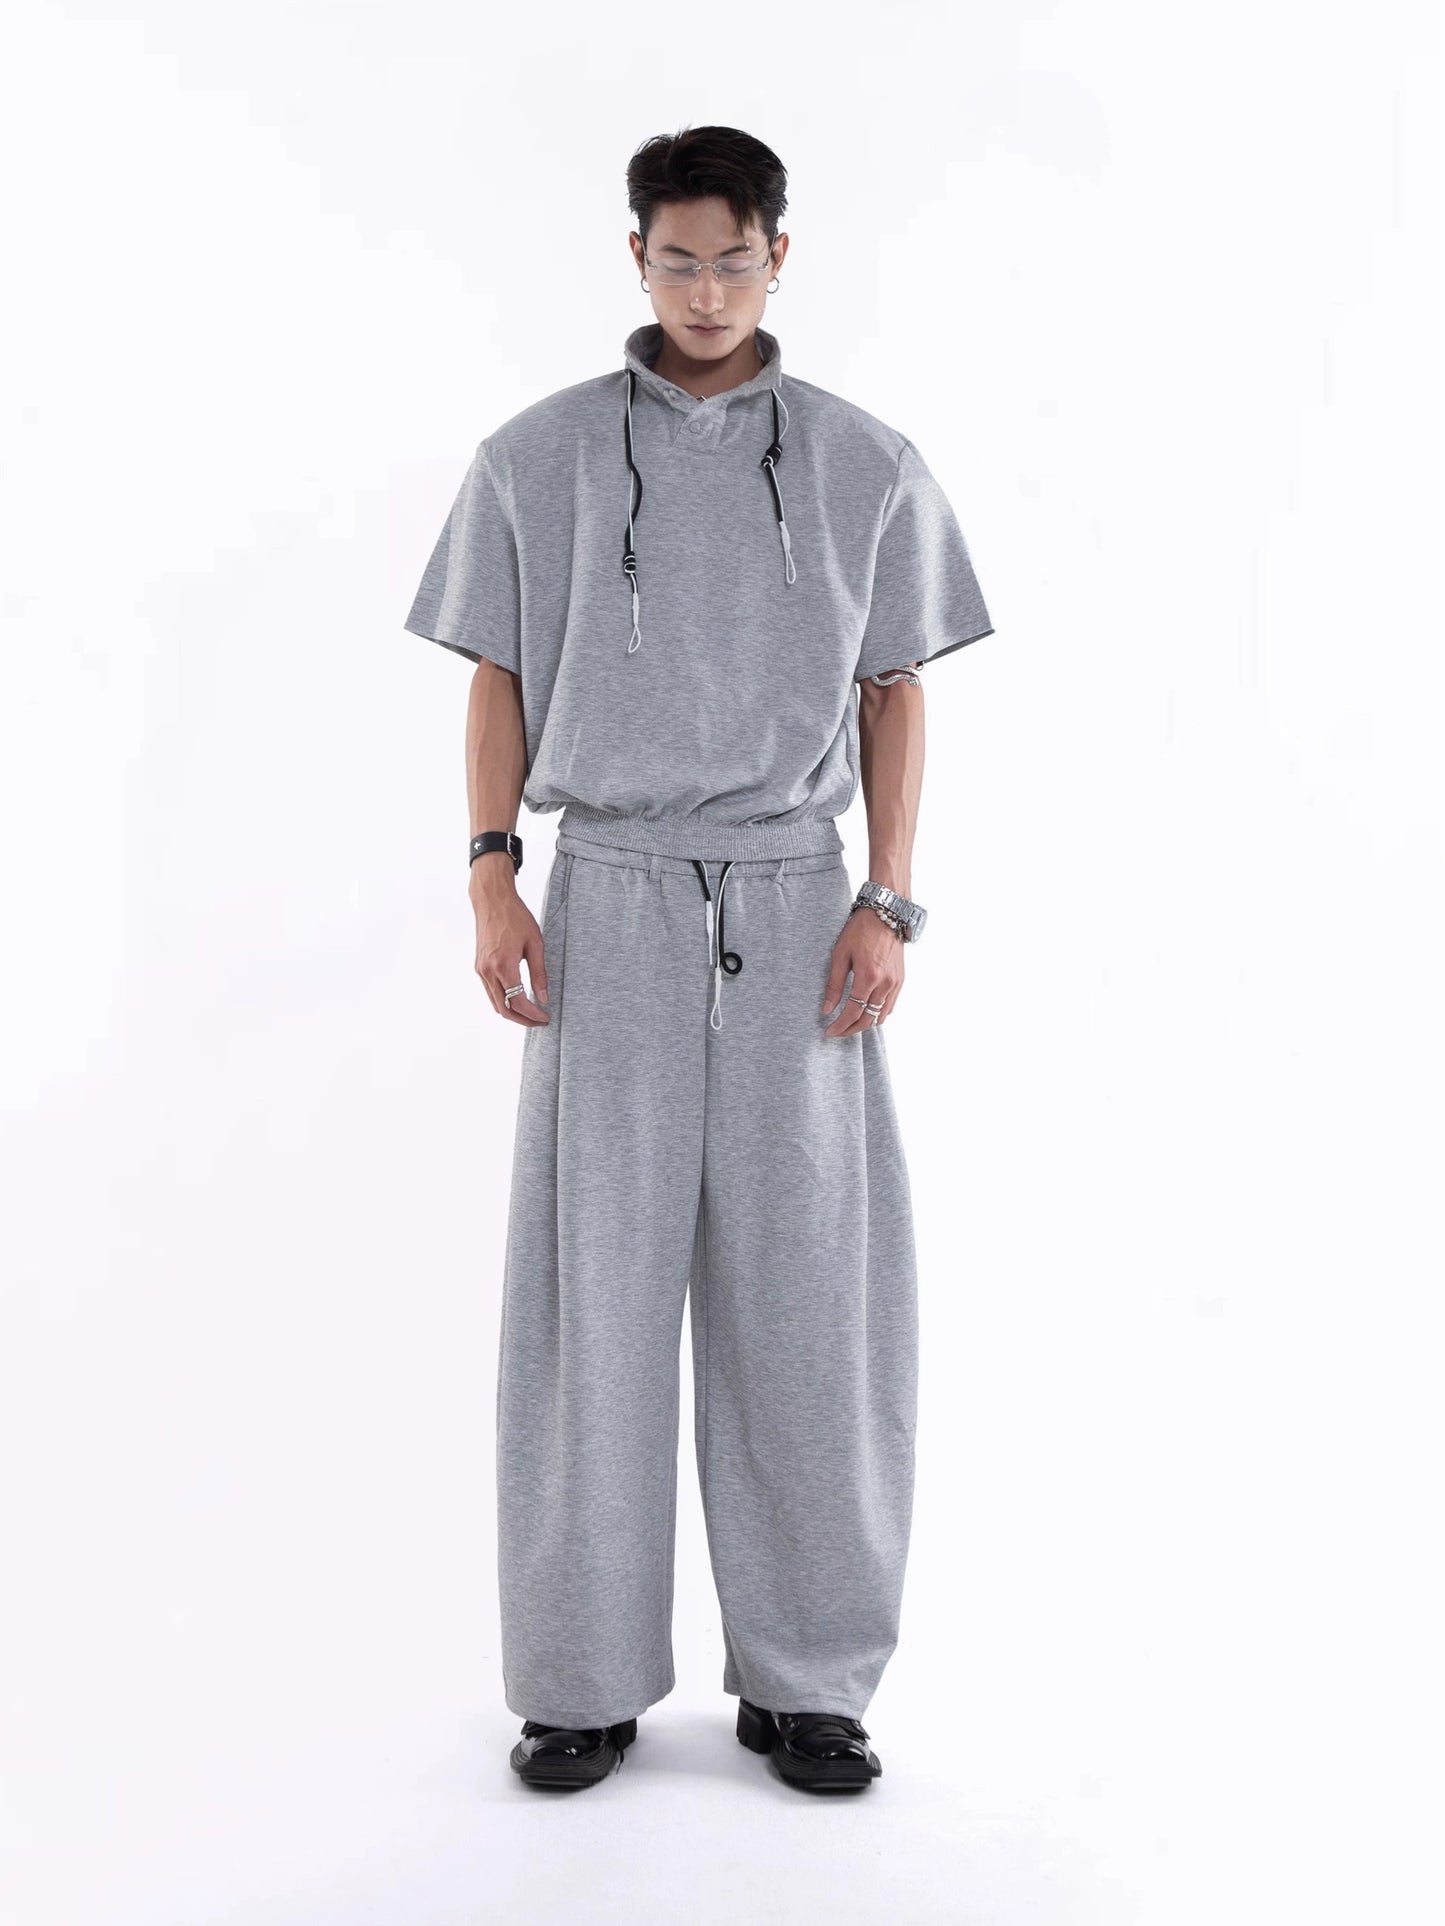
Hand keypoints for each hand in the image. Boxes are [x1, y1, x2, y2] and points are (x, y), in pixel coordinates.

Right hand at [470, 863, 550, 1024]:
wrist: (492, 900)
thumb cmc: (516, 917)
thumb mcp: (535, 944)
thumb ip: (539, 973)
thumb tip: (544, 998)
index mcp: (503, 965)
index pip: (518, 1002)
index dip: (533, 1014)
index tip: (546, 1017)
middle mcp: (487, 971)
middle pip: (503, 1009)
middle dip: (523, 1020)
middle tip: (540, 1021)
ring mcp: (480, 970)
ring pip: (495, 1003)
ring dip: (512, 1012)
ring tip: (531, 1013)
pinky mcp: (478, 966)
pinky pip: (490, 992)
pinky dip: (503, 1001)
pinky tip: (517, 999)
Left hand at [821, 906, 903, 1036]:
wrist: (886, 913)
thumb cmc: (860, 930)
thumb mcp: (840, 955)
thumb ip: (834, 985)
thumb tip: (827, 1009)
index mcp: (868, 977)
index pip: (853, 1012)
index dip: (840, 1026)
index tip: (829, 1032)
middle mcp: (885, 983)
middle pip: (868, 1020)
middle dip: (851, 1030)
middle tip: (837, 1032)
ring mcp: (896, 983)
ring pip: (881, 1016)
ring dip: (865, 1023)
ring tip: (850, 1022)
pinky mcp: (901, 980)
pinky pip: (890, 1006)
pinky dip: (878, 1013)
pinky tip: (866, 1011)